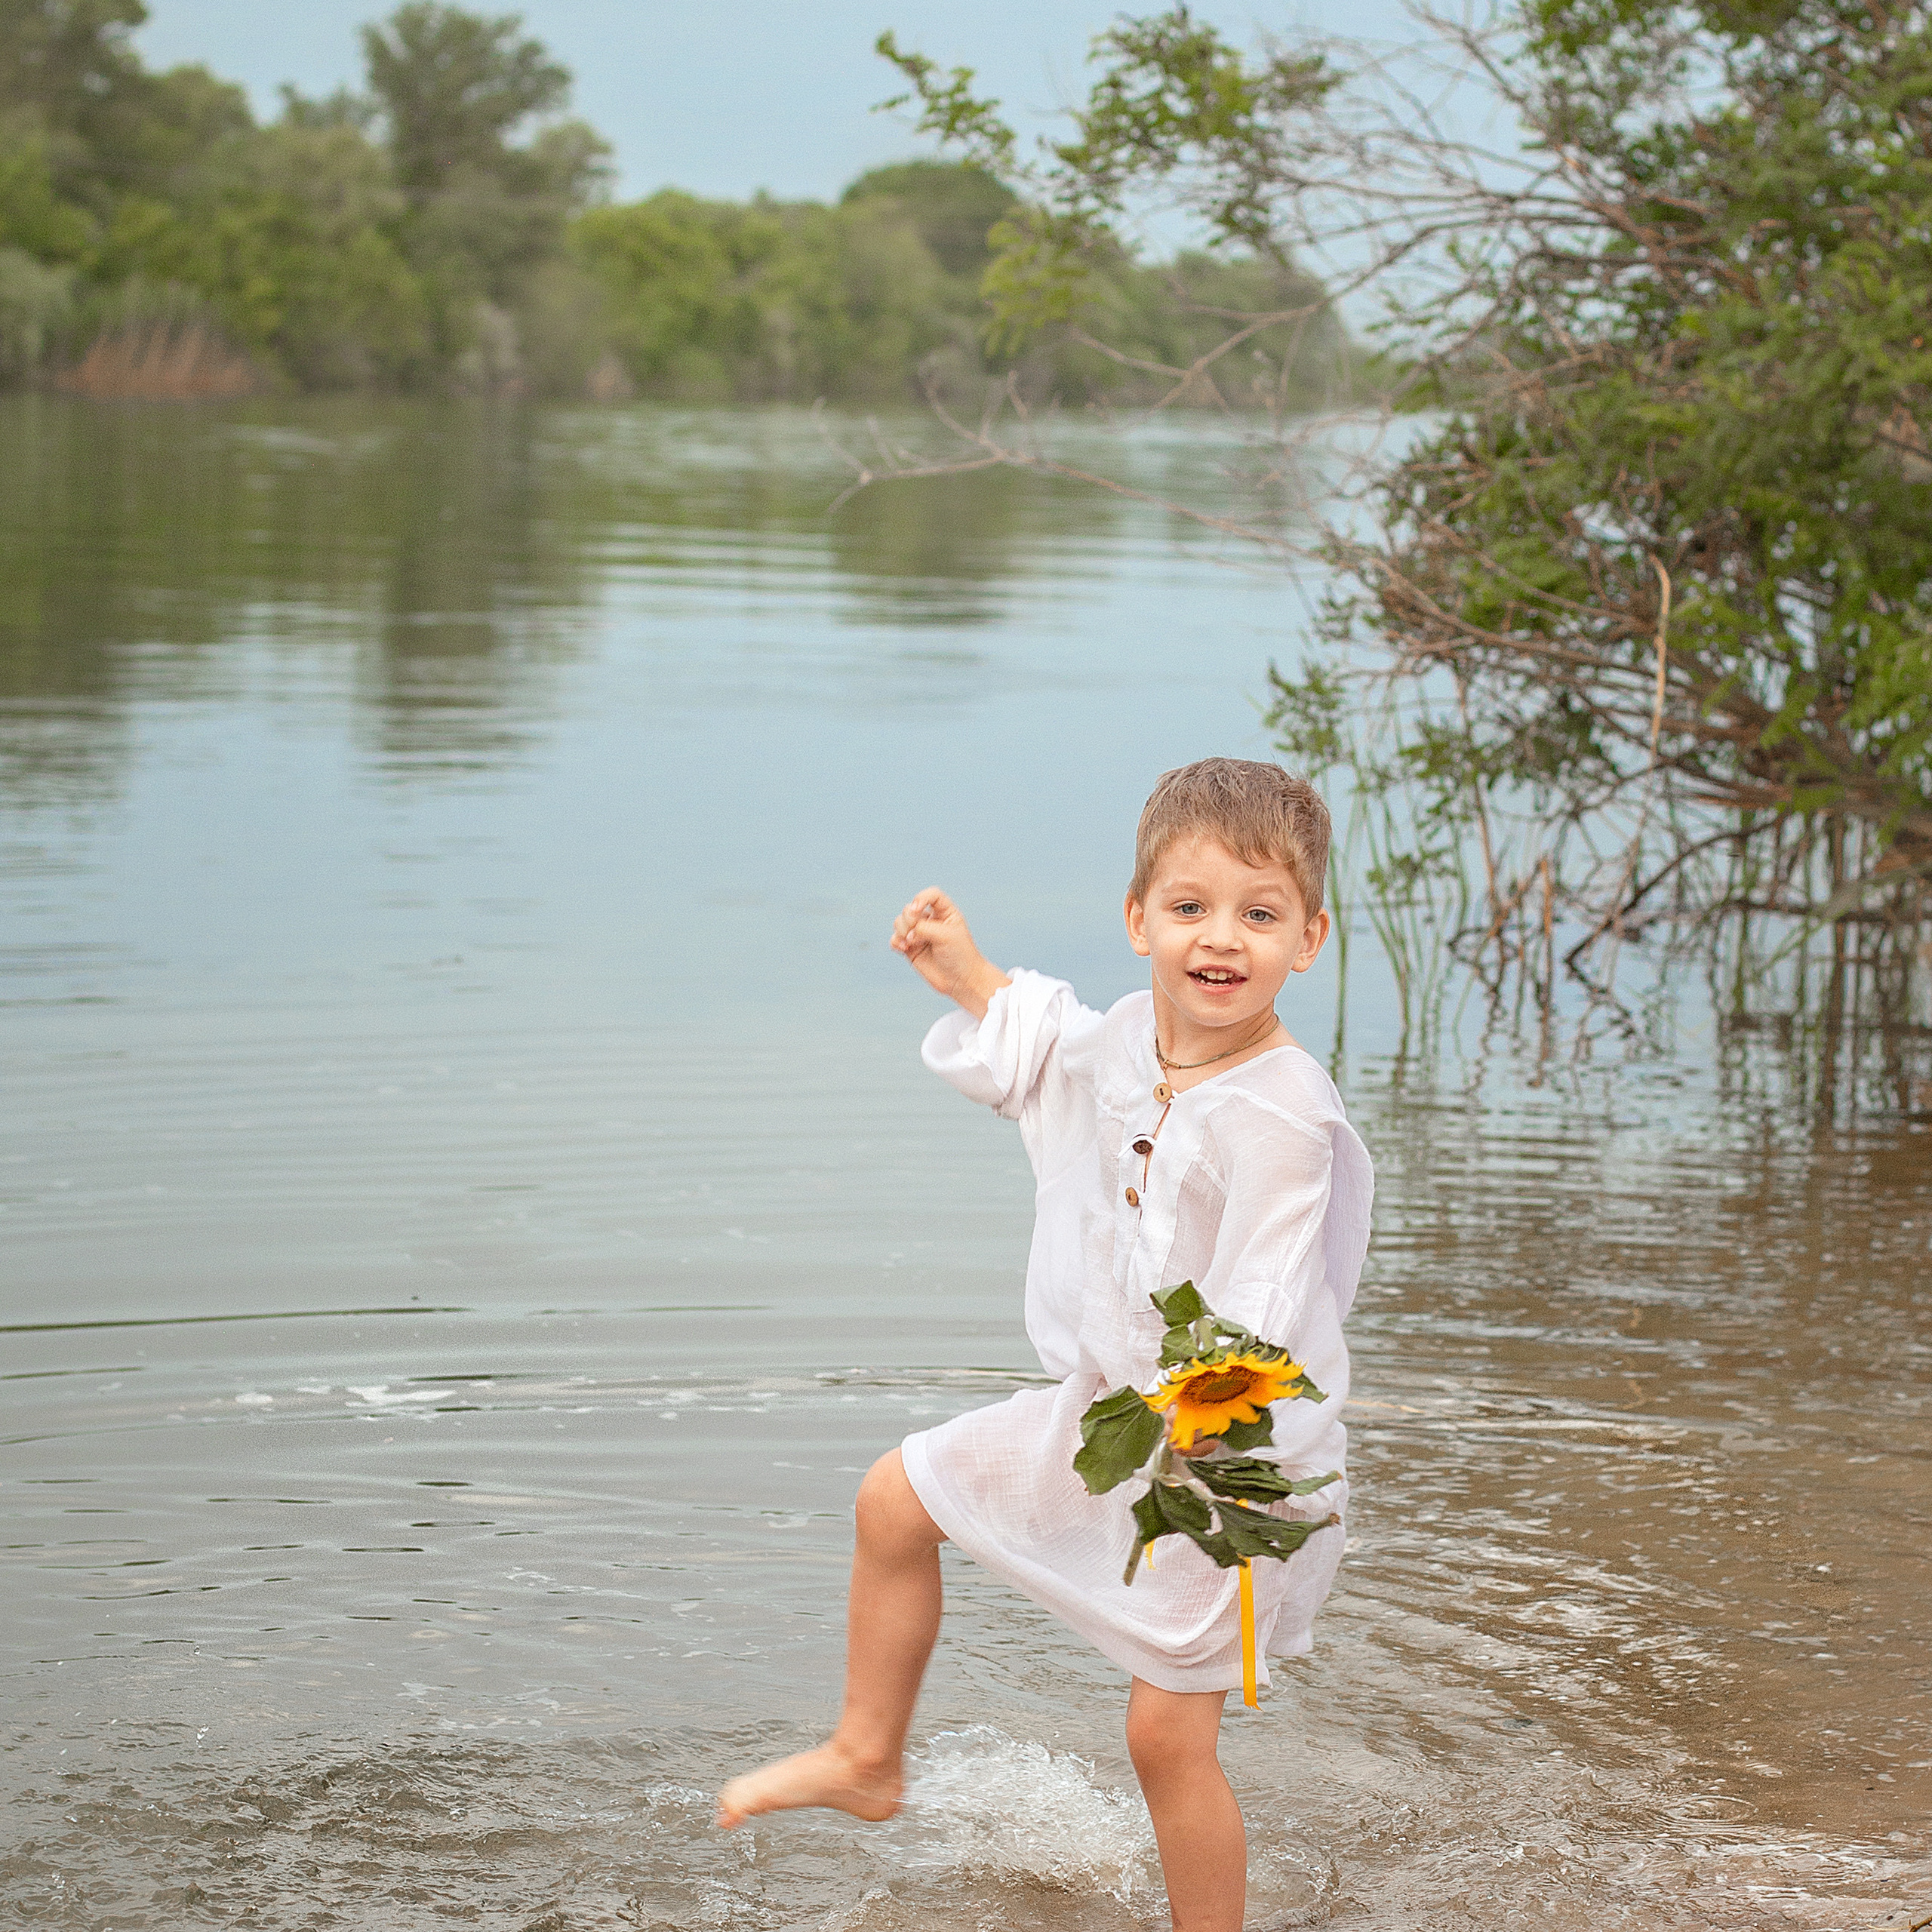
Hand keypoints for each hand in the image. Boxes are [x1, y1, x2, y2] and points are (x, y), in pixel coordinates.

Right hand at [890, 887, 1008, 1017]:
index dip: (920, 898)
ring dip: (901, 930)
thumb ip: (923, 927)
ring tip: (910, 943)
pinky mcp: (911, 949)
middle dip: (908, 919)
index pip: (931, 895)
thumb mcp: (945, 935)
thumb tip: (907, 933)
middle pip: (909, 909)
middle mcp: (931, 921)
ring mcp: (920, 935)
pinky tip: (904, 948)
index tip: (917, 910)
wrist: (961, 981)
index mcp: (945, 913)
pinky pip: (895, 939)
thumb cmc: (960, 955)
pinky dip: (896, 942)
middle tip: (915, 934)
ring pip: (900, 922)